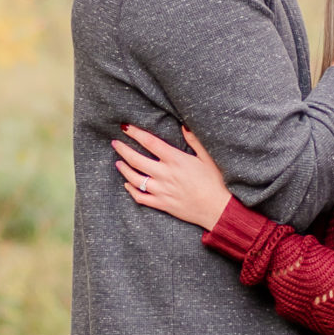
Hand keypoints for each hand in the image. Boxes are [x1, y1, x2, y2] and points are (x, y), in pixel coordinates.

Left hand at [113, 124, 233, 230]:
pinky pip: (140, 197)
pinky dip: (131, 190)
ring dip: (123, 169)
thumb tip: (183, 125)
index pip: (150, 143)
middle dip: (123, 150)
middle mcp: (165, 174)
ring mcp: (162, 190)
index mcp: (176, 160)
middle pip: (136, 160)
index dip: (136, 133)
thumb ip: (194, 141)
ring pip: (134, 179)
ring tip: (118, 162)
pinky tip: (127, 184)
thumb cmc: (215, 182)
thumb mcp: (208, 158)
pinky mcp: (162, 204)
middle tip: (115, 143)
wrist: (218, 209)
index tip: (126, 127)